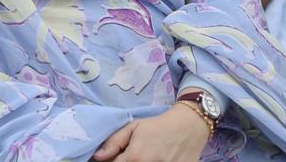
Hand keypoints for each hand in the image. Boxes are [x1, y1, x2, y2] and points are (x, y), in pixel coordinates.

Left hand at [92, 104, 208, 161]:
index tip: (115, 155)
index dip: (110, 161)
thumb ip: (114, 142)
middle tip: (132, 155)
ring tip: (142, 156)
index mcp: (136, 157)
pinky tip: (154, 158)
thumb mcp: (133, 127)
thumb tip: (97, 157)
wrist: (188, 128)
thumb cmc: (157, 126)